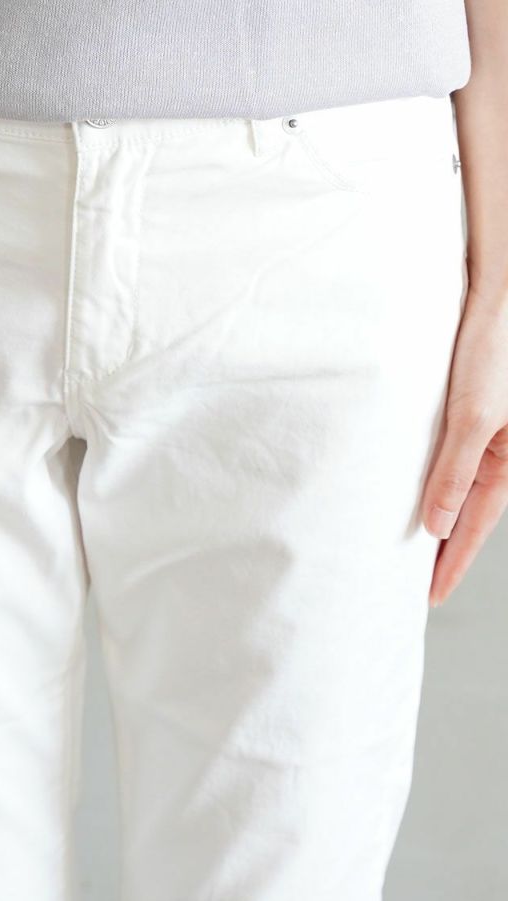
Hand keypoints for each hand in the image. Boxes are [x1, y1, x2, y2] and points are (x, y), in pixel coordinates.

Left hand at [421, 286, 507, 605]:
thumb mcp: (473, 416)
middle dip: (446, 548)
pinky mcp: (470, 413)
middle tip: (415, 583)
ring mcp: (487, 434)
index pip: (475, 527)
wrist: (501, 295)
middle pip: (469, 513)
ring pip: (460, 488)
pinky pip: (452, 460)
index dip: (452, 564)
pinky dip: (436, 483)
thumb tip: (437, 526)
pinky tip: (417, 491)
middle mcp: (502, 452)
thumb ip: (456, 471)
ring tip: (410, 546)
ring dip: (437, 516)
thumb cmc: (496, 348)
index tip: (429, 598)